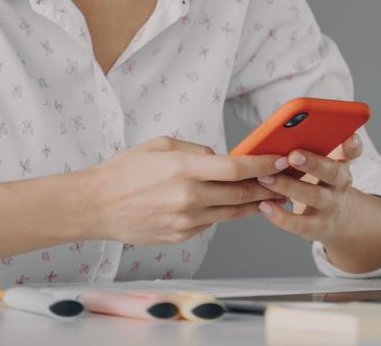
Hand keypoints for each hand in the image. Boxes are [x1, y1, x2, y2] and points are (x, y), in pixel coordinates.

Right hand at [82, 136, 286, 244]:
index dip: (264, 165)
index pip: (237, 168)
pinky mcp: (181, 236)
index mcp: (184, 169)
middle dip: (267, 186)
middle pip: (241, 194)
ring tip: (269, 195)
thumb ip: (196, 151)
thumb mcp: (161, 145)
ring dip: (253, 204)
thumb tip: (221, 158)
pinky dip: (223, 213)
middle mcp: (189, 197)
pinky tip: (231, 205)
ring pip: (231, 213)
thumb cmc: (125, 171)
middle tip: (285, 180)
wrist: (95, 205)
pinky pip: (211, 223)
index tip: (281, 160)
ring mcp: (185, 221)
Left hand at [254, 134, 362, 245]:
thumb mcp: (323, 164)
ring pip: (313, 196)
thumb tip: (278, 133)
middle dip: (313, 163)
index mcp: (341, 162)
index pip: (352, 151)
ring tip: (265, 178)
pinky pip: (299, 223)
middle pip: (331, 171)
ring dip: (287, 186)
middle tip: (292, 155)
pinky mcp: (317, 227)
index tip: (349, 138)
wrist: (337, 218)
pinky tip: (264, 205)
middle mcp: (340, 184)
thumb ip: (310, 149)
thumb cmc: (320, 182)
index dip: (352, 144)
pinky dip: (280, 215)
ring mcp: (330, 206)